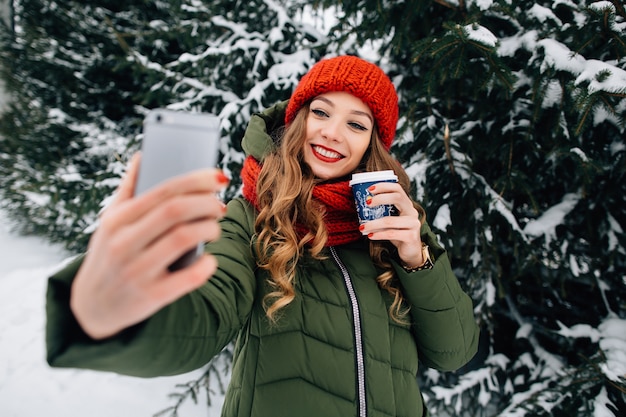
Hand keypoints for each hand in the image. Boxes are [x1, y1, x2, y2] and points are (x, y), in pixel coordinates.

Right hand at [70, 153, 228, 339]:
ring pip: (184, 238)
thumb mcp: (110, 221)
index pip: (164, 191)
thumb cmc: (110, 254)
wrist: (92, 306)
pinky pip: (189, 278)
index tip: (218, 177)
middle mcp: (124, 243)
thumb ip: (128, 189)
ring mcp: (137, 271)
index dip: (196, 180)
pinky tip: (210, 260)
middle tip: (219, 205)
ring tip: (215, 227)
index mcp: (117, 220)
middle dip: (207, 203)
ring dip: (209, 228)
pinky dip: (207, 265)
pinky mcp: (150, 297)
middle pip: (176, 211)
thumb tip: (144, 155)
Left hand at [358, 182, 423, 266]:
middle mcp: (412, 212)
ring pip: (390, 220)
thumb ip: (381, 213)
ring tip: (362, 227)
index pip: (397, 189)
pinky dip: (379, 234)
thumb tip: (361, 207)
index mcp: (406, 205)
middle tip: (367, 203)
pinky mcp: (411, 236)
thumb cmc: (398, 233)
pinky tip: (370, 235)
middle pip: (397, 198)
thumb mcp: (390, 221)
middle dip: (380, 198)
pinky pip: (391, 234)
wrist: (411, 251)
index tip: (369, 190)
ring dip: (373, 223)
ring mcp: (413, 224)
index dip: (384, 186)